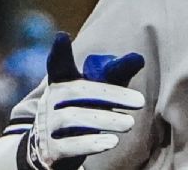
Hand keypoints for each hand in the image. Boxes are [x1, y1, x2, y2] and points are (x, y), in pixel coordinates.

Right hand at [21, 32, 144, 169]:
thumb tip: (138, 58)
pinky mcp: (50, 150)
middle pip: (79, 91)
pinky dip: (91, 143)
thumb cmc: (81, 111)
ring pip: (74, 118)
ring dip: (105, 120)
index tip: (62, 36)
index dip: (59, 51)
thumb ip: (113, 76)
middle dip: (111, 95)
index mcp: (60, 83)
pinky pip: (69, 145)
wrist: (51, 149)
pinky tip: (111, 142)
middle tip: (140, 102)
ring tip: (130, 124)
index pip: (57, 65)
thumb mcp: (94, 93)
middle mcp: (51, 101)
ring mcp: (47, 126)